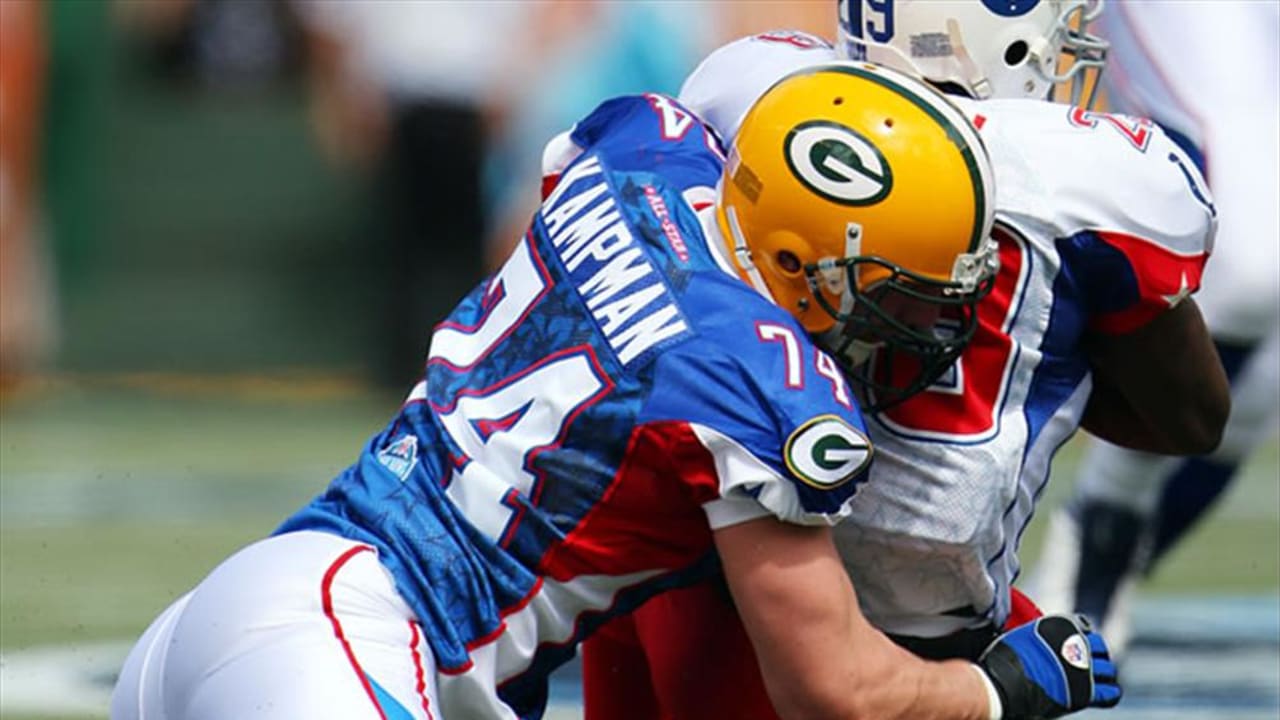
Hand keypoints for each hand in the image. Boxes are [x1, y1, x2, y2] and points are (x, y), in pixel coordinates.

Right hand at [976, 613, 1120, 718]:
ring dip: (1102, 674)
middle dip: (1095, 655)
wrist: (1003, 683)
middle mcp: (1078, 643)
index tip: (1076, 644)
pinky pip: (1111, 691)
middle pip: (1100, 647)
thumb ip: (1041, 635)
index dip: (1082, 636)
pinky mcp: (1087, 692)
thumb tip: (1040, 641)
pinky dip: (1109, 691)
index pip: (1085, 625)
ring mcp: (1084, 668)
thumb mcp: (1022, 634)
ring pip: (1108, 669)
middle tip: (1085, 665)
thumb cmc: (1004, 659)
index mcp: (1063, 625)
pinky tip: (1102, 693)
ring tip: (1093, 681)